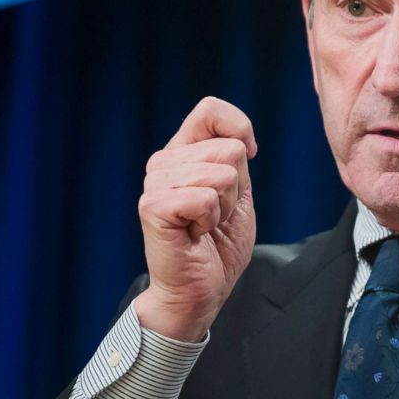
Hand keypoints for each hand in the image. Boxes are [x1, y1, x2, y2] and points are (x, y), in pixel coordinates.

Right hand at [134, 97, 258, 340]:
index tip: (246, 161)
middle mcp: (164, 161)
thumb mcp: (237, 191)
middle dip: (237, 187)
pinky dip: (210, 219)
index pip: (210, 110)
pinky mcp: (152, 207)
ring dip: (224, 206)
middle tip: (215, 214)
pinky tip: (194, 234)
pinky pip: (204, 198)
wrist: (201, 289)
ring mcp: (155, 183)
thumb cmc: (219, 243)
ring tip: (204, 225)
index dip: (239, 130)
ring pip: (222, 173)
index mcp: (183, 152)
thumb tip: (241, 138)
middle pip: (229, 148)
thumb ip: (235, 158)